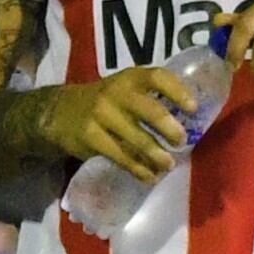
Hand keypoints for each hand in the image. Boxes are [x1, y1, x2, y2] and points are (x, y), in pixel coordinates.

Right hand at [46, 65, 198, 180]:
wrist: (59, 111)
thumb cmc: (105, 101)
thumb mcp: (124, 88)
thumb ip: (150, 98)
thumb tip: (188, 123)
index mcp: (130, 79)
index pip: (158, 77)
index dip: (177, 91)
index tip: (193, 108)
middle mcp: (116, 93)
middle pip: (149, 110)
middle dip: (169, 128)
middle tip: (181, 141)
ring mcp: (102, 115)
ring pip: (137, 139)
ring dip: (157, 155)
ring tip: (168, 164)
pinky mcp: (92, 138)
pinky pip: (121, 156)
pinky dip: (138, 169)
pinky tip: (149, 176)